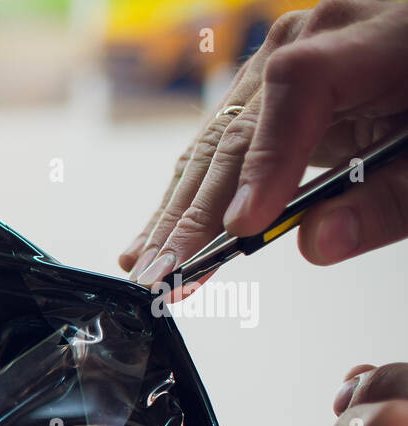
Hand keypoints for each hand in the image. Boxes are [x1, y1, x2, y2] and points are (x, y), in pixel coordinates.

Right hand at [118, 0, 407, 292]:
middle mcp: (306, 40)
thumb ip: (385, 201)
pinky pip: (215, 148)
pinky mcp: (257, 94)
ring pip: (212, 146)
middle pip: (236, 130)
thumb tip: (318, 243)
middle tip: (170, 274)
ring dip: (178, 215)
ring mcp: (272, 64)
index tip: (245, 226)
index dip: (267, 159)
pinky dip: (189, 199)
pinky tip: (157, 237)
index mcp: (367, 39)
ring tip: (153, 269)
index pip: (297, 87)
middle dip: (196, 214)